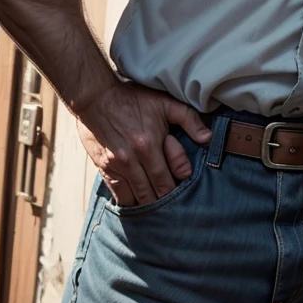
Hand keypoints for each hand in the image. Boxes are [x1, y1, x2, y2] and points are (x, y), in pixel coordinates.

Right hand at [76, 79, 211, 206]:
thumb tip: (207, 138)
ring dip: (148, 204)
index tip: (181, 190)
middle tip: (173, 204)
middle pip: (152, 195)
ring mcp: (116, 166)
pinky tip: (138, 201)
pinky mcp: (104, 168)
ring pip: (137, 198)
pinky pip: (119, 195)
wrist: (95, 98)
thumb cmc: (131, 99)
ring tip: (158, 203)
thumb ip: (189, 119)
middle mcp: (132, 160)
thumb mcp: (164, 103)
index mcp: (149, 145)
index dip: (176, 191)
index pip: (167, 182)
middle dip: (164, 200)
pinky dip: (130, 201)